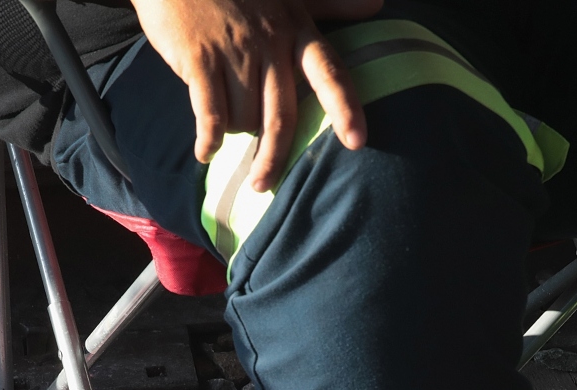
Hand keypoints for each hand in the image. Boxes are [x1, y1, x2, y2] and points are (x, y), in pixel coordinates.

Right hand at [130, 0, 381, 190]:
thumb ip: (331, 3)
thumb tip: (377, 4)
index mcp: (296, 28)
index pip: (329, 73)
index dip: (345, 109)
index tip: (357, 142)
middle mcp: (270, 42)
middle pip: (281, 117)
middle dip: (273, 157)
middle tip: (263, 184)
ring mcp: (234, 51)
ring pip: (244, 118)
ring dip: (233, 131)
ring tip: (222, 123)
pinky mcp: (199, 58)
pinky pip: (210, 114)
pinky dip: (208, 139)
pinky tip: (204, 152)